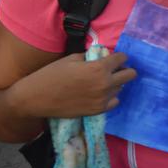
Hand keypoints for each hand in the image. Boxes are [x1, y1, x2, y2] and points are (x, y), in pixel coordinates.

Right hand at [14, 51, 136, 118]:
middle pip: (130, 75)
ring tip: (100, 82)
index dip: (118, 57)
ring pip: (121, 88)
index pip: (122, 58)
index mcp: (99, 68)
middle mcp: (105, 83)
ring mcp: (103, 99)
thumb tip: (102, 57)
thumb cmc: (51, 75)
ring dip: (115, 83)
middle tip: (113, 69)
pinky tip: (99, 93)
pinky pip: (114, 101)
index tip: (114, 58)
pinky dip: (110, 97)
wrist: (36, 98)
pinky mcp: (98, 111)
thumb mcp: (71, 59)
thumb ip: (91, 57)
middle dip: (124, 69)